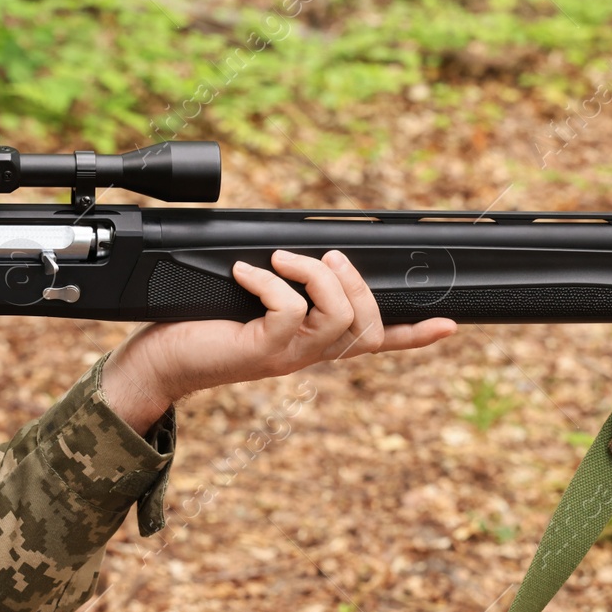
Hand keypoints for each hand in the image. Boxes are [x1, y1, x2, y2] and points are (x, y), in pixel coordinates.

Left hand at [102, 249, 454, 432]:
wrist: (161, 361)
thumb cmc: (203, 326)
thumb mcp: (255, 302)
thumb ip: (288, 285)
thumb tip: (308, 250)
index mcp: (314, 343)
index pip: (376, 342)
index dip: (415, 335)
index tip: (450, 325)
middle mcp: (309, 355)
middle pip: (367, 325)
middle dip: (352, 281)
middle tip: (319, 257)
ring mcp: (288, 357)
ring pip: (338, 317)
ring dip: (314, 276)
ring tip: (281, 261)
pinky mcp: (262, 352)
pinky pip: (290, 312)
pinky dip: (271, 282)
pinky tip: (245, 273)